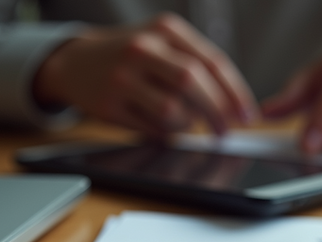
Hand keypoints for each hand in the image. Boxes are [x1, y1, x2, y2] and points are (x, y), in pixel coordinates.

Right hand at [33, 13, 256, 137]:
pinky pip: (151, 128)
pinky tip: (161, 124)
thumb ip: (196, 65)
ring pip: (172, 110)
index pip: (211, 61)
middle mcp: (143, 49)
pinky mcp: (109, 104)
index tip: (246, 115)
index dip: (234, 92)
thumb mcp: (162, 43)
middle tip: (224, 131)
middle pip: (193, 83)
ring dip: (187, 124)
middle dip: (216, 112)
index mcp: (165, 30)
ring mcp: (123, 77)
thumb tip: (232, 105)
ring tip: (183, 121)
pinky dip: (164, 132)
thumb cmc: (130, 56)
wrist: (75, 62)